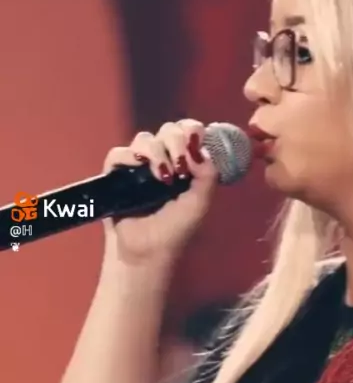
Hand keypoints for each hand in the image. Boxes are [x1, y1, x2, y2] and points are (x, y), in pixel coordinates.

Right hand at [103, 120, 216, 262]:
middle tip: (180, 166)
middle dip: (176, 141)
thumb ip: (207, 174)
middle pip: (168, 129)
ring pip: (145, 138)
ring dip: (157, 152)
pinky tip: (140, 169)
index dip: (192, 131)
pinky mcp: (116, 174)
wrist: (147, 252)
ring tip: (163, 177)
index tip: (196, 144)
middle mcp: (162, 160)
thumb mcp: (200, 203)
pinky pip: (118, 153)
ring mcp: (138, 166)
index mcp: (184, 163)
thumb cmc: (175, 230)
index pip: (188, 132)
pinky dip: (129, 156)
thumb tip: (199, 148)